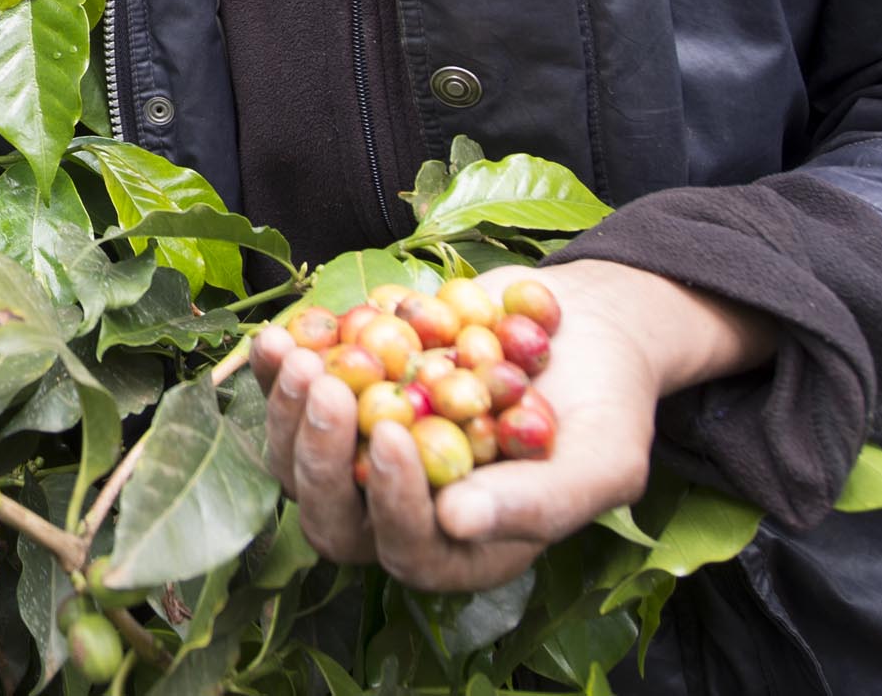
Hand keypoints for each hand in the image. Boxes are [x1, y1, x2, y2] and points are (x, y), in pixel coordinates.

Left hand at [248, 260, 776, 592]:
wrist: (581, 331)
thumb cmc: (605, 407)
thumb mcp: (601, 461)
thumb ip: (539, 503)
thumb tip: (458, 522)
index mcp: (464, 548)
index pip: (409, 550)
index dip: (393, 503)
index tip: (394, 437)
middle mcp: (404, 512)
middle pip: (333, 517)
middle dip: (320, 459)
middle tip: (330, 391)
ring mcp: (364, 458)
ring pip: (295, 462)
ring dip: (289, 413)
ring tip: (302, 356)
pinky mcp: (343, 402)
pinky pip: (290, 401)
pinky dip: (276, 372)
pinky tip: (281, 337)